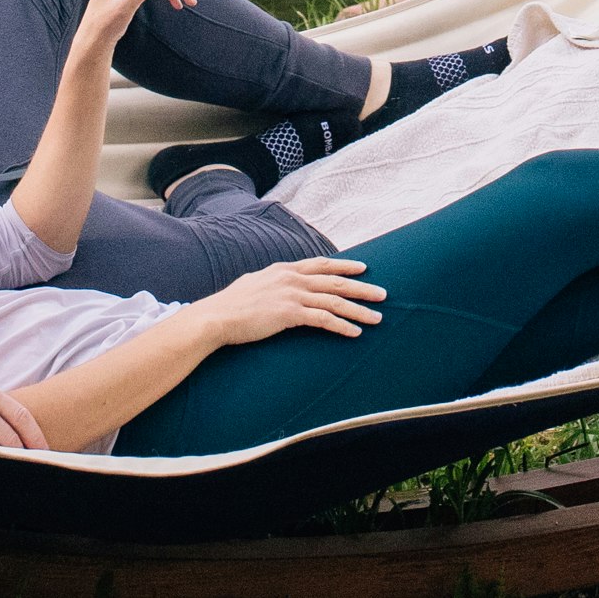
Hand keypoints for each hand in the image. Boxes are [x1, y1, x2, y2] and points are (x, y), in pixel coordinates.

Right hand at [192, 257, 383, 347]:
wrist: (216, 317)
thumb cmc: (230, 306)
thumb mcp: (253, 284)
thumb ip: (270, 282)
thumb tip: (275, 284)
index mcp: (283, 269)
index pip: (321, 264)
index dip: (344, 266)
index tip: (363, 268)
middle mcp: (291, 278)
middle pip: (335, 282)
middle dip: (362, 288)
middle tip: (383, 294)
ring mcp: (291, 295)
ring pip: (334, 301)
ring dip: (359, 310)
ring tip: (377, 318)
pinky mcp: (289, 314)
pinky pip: (323, 319)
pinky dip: (342, 326)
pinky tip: (355, 333)